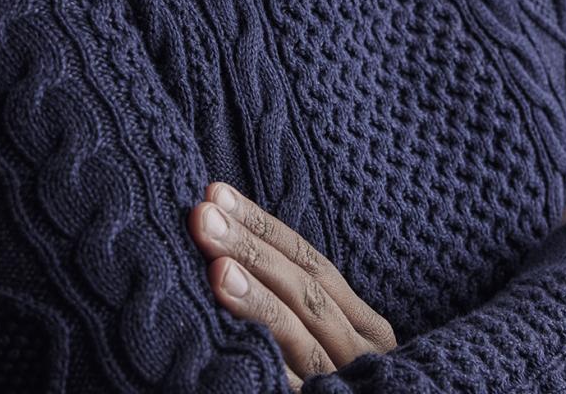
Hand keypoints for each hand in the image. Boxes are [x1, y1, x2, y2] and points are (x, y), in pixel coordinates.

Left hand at [188, 182, 396, 391]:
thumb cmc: (333, 386)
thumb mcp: (320, 340)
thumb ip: (291, 300)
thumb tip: (222, 243)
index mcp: (363, 325)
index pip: (310, 261)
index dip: (262, 225)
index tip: (214, 191)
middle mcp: (362, 353)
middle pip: (305, 290)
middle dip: (251, 248)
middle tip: (202, 214)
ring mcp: (345, 387)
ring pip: (301, 340)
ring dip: (258, 301)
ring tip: (216, 269)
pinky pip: (293, 390)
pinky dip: (265, 365)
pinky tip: (230, 350)